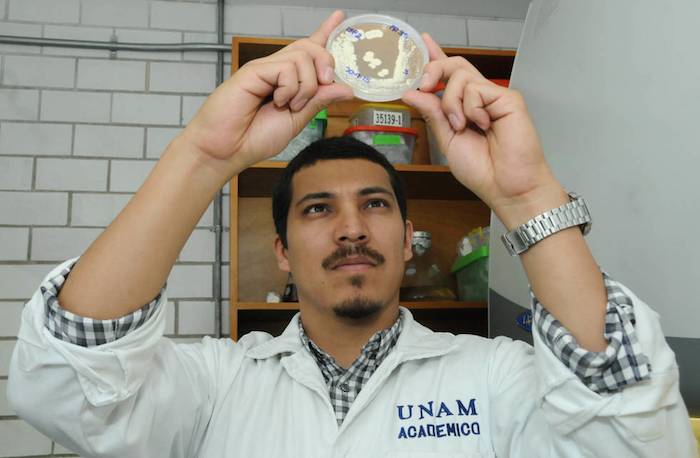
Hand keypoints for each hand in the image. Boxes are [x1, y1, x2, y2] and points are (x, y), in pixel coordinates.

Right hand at [180, 11, 353, 175]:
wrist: (226, 151)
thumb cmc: (254, 138)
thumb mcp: (297, 121)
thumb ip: (319, 101)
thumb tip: (346, 88)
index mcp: (287, 81)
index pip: (308, 50)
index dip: (324, 32)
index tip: (339, 16)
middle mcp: (276, 70)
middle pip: (310, 48)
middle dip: (326, 63)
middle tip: (323, 84)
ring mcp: (265, 69)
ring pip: (303, 57)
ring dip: (307, 86)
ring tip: (291, 105)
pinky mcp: (254, 71)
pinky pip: (286, 68)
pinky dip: (290, 89)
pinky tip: (278, 102)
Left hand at [402, 34, 566, 227]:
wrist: (505, 186)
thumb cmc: (483, 170)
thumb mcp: (447, 140)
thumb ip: (432, 113)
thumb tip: (412, 92)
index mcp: (465, 107)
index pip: (449, 75)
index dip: (436, 57)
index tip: (422, 42)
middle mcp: (480, 98)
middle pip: (455, 65)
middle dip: (433, 70)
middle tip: (424, 87)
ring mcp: (494, 96)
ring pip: (461, 75)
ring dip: (451, 101)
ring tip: (461, 126)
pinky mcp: (508, 98)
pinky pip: (477, 88)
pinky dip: (471, 108)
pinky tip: (483, 126)